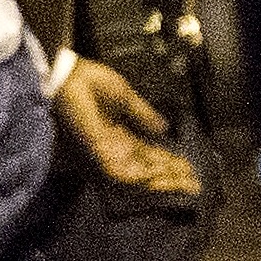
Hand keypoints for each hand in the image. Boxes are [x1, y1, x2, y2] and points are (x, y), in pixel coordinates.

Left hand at [55, 56, 199, 194]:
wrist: (65, 76)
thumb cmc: (88, 82)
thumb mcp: (125, 97)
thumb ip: (144, 114)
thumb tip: (164, 128)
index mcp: (121, 137)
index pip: (151, 156)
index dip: (171, 164)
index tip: (189, 169)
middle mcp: (116, 150)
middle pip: (149, 170)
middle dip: (172, 177)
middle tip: (194, 184)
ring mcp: (107, 154)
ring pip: (139, 176)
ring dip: (162, 180)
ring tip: (184, 182)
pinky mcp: (98, 153)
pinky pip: (123, 172)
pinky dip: (142, 177)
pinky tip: (160, 178)